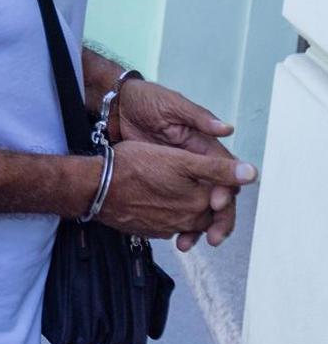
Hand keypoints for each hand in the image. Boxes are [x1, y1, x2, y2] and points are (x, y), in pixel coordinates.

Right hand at [99, 140, 256, 239]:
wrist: (96, 187)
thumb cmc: (135, 167)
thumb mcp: (180, 160)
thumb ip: (218, 169)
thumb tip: (252, 173)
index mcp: (200, 203)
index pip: (226, 200)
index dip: (226, 187)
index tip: (221, 179)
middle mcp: (187, 221)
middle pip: (209, 214)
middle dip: (212, 206)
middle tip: (208, 194)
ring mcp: (166, 228)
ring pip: (188, 221)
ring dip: (192, 216)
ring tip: (185, 199)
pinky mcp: (148, 230)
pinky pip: (167, 225)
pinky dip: (170, 218)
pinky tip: (162, 206)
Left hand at [115, 77, 247, 248]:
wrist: (117, 104)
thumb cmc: (147, 100)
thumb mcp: (172, 105)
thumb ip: (197, 118)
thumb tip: (227, 128)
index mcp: (202, 145)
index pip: (224, 172)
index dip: (225, 189)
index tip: (217, 203)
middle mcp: (195, 161)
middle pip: (216, 195)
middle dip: (219, 218)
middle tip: (214, 236)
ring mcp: (177, 173)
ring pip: (196, 206)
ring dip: (197, 226)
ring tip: (189, 243)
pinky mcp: (160, 180)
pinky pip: (175, 205)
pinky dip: (177, 222)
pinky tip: (173, 236)